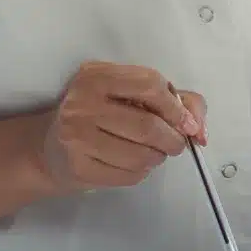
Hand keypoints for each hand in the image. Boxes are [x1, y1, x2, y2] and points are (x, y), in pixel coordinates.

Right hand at [43, 63, 204, 190]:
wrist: (52, 147)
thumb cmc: (100, 114)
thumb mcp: (131, 93)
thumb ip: (176, 100)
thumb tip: (199, 129)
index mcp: (96, 75)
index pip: (150, 85)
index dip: (176, 108)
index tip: (187, 124)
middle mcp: (82, 102)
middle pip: (148, 125)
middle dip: (172, 140)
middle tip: (175, 144)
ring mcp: (76, 136)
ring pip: (141, 155)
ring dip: (157, 157)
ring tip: (152, 153)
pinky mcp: (78, 166)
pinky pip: (129, 175)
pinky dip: (141, 172)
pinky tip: (131, 163)